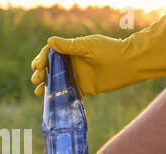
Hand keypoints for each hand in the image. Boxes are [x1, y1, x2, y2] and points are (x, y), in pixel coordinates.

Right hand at [31, 12, 165, 96]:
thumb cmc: (110, 50)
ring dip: (47, 86)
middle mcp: (73, 63)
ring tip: (38, 91)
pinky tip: (51, 100)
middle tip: (36, 78)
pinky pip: (68, 93)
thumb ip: (69, 46)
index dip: (42, 59)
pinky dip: (59, 97)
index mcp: (72, 50)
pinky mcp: (84, 88)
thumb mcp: (87, 46)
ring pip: (57, 82)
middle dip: (41, 73)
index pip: (51, 54)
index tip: (37, 65)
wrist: (130, 64)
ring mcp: (77, 76)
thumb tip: (49, 41)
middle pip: (51, 69)